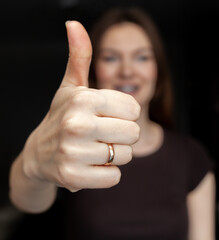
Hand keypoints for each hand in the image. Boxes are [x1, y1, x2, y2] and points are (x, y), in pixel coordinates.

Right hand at [22, 21, 139, 191]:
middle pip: (132, 133)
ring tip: (93, 149)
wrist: (39, 154)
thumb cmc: (61, 117)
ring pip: (125, 156)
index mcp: (83, 98)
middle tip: (101, 135)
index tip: (107, 116)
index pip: (134, 108)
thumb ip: (79, 57)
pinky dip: (107, 173)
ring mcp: (73, 152)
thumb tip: (74, 24)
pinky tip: (90, 165)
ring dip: (114, 154)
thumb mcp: (70, 87)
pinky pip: (114, 177)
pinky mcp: (73, 177)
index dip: (125, 114)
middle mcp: (76, 123)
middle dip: (121, 135)